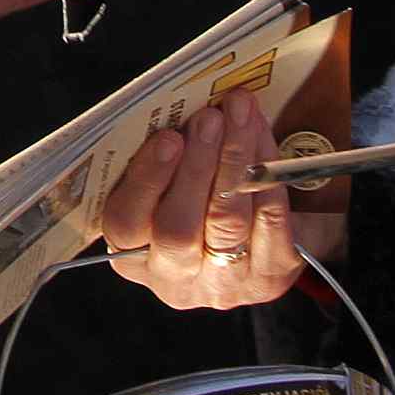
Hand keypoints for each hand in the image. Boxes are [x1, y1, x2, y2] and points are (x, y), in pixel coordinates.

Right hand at [97, 91, 344, 309]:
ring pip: (227, 221)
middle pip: (178, 229)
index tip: (167, 137)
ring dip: (234, 160)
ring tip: (240, 116)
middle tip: (210, 117)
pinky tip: (262, 138)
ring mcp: (224, 284)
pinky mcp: (269, 277)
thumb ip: (164, 163)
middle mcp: (175, 280)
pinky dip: (266, 172)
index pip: (126, 223)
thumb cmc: (199, 207)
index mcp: (134, 258)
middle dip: (196, 167)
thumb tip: (182, 110)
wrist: (259, 249)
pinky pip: (269, 220)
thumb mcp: (166, 192)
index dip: (146, 180)